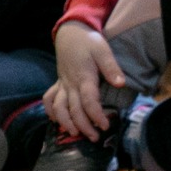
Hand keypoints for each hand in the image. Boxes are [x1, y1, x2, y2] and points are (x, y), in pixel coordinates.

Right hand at [46, 22, 125, 140]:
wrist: (70, 33)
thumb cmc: (89, 42)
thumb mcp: (103, 51)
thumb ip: (111, 68)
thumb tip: (121, 84)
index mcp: (83, 77)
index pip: (89, 101)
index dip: (96, 116)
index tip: (105, 126)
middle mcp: (70, 84)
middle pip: (74, 109)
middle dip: (83, 126)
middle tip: (94, 137)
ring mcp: (62, 84)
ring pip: (58, 108)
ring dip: (66, 122)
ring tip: (75, 134)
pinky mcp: (58, 82)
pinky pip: (49, 99)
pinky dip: (51, 111)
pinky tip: (57, 120)